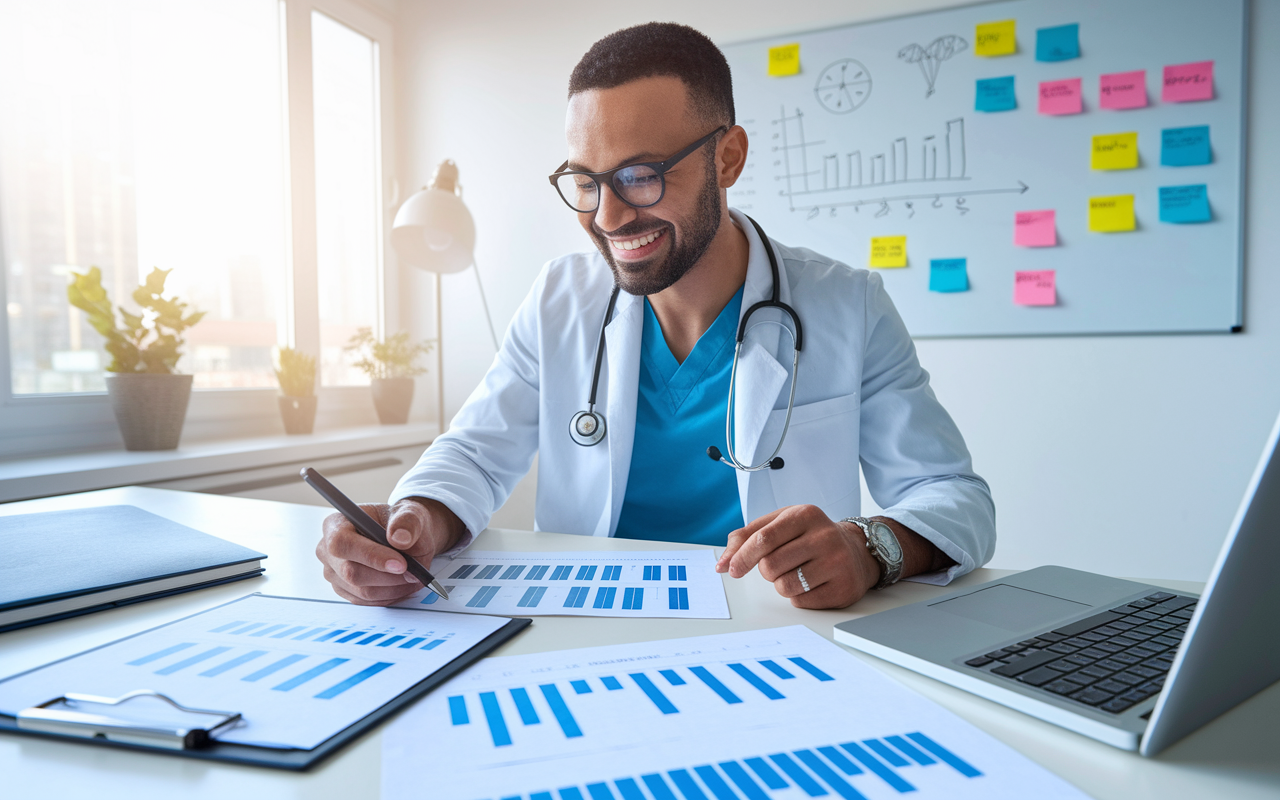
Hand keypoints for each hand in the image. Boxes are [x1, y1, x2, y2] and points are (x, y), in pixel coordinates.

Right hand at [315, 498, 464, 605]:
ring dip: (393, 587)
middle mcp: (327, 550)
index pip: (343, 543)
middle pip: (351, 572)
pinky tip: (402, 583)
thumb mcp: (410, 513)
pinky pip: (367, 601)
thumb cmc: (401, 523)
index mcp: (336, 523)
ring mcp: (333, 573)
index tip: (401, 563)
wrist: (403, 537)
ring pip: (362, 591)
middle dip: (388, 576)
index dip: (371, 556)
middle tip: (414, 572)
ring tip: (412, 575)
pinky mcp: (344, 590)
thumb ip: (407, 522)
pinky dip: (390, 595)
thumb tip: (400, 539)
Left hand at [715, 505, 880, 608]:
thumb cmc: (810, 536)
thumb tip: (722, 565)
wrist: (856, 550)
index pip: (763, 539)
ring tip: (797, 572)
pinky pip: (801, 602)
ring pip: (785, 586)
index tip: (732, 569)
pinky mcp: (843, 588)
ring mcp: (837, 563)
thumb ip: (746, 538)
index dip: (742, 557)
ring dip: (781, 585)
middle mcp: (824, 536)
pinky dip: (798, 596)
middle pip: (771, 566)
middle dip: (766, 571)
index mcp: (805, 515)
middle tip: (778, 564)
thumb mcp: (780, 524)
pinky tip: (812, 583)